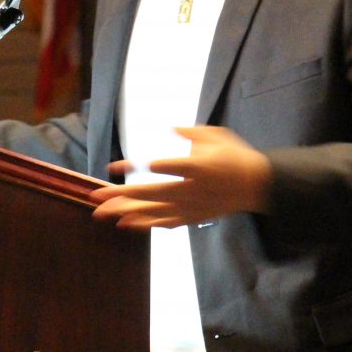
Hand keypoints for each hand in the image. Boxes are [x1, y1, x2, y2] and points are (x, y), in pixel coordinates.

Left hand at [89, 126, 271, 229]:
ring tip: (100, 213)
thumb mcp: (215, 135)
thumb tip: (171, 128)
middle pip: (151, 194)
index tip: (115, 167)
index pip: (164, 167)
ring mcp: (191, 207)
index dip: (138, 166)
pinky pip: (164, 223)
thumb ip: (191, 133)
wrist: (257, 186)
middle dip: (120, 196)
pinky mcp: (192, 217)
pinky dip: (144, 224)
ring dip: (125, 212)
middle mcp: (192, 190)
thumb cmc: (234, 156)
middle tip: (95, 195)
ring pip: (153, 212)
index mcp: (198, 167)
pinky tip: (124, 224)